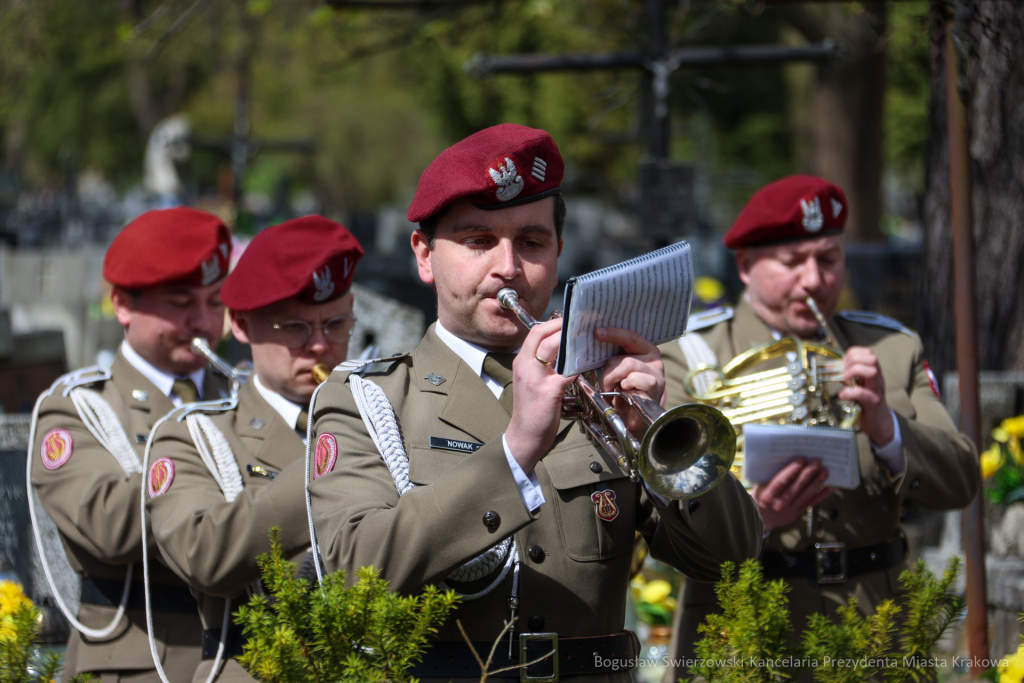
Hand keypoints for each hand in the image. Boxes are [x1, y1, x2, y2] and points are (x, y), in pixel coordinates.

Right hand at [505, 318, 575, 474]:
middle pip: (543, 334)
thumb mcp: (531, 381)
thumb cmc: (531, 410)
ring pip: (553, 348)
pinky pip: (566, 372)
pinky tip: (589, 364)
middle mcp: (525, 367)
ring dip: (571, 341)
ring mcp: (536, 379)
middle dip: (563, 325)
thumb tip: (563, 350)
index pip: (535, 332)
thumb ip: (542, 366)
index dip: (553, 322)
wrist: (524, 436)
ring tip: (587, 338)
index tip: (569, 319)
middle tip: (581, 323)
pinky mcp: (548, 392)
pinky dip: (578, 365)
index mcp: (521, 362)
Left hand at [596, 327, 664, 437]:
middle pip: (624, 356)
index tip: (597, 333)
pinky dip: (625, 386)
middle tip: (605, 384)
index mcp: (646, 350)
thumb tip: (596, 341)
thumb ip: (614, 357)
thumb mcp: (618, 371)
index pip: (630, 336)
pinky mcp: (656, 386)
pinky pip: (634, 379)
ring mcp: (657, 373)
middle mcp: (654, 359)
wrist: (634, 420)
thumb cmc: (624, 393)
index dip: (613, 334)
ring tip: (612, 390)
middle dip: (608, 370)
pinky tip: (625, 393)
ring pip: (627, 365)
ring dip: (613, 379)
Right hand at [750, 458, 833, 531]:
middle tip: (816, 462)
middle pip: (796, 487)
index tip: (801, 459)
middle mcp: (779, 504)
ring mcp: (790, 510)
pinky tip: (830, 487)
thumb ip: (773, 477)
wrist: (762, 518)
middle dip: (807, 474)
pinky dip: (822, 495)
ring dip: (817, 482)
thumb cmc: (761, 496)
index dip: (792, 470)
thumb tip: (790, 461)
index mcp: (768, 495)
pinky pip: (812, 503)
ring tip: (825, 471)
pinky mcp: (798, 513)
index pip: (781, 481)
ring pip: (806, 495)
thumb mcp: (761, 486)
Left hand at [838, 346, 894, 445]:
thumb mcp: (855, 385)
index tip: (843, 362)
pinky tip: (843, 394)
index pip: (867, 353)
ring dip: (854, 372)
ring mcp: (877, 390)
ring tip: (845, 380)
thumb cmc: (865, 402)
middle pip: (872, 359)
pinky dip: (850, 392)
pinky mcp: (873, 403)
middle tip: (844, 372)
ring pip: (872, 372)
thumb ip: (845, 375)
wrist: (878, 422)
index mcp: (873, 372)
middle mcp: (877, 378)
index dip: (853, 354)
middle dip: (854, 361)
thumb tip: (830, 366)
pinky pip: (863, 393)